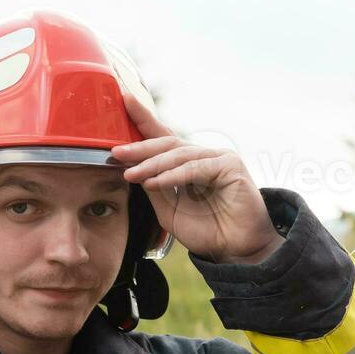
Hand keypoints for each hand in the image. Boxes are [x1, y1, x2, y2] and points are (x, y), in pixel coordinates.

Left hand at [110, 91, 283, 264]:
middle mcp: (204, 156)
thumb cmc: (208, 232)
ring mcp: (219, 158)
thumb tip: (130, 167)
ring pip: (179, 154)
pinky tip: (154, 182)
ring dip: (152, 164)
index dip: (143, 120)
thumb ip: (154, 188)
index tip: (124, 101)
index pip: (163, 138)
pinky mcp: (230, 166)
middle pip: (167, 142)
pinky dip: (172, 175)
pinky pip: (194, 168)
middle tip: (117, 152)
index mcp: (189, 164)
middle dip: (140, 146)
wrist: (237, 251)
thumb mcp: (169, 210)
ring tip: (131, 174)